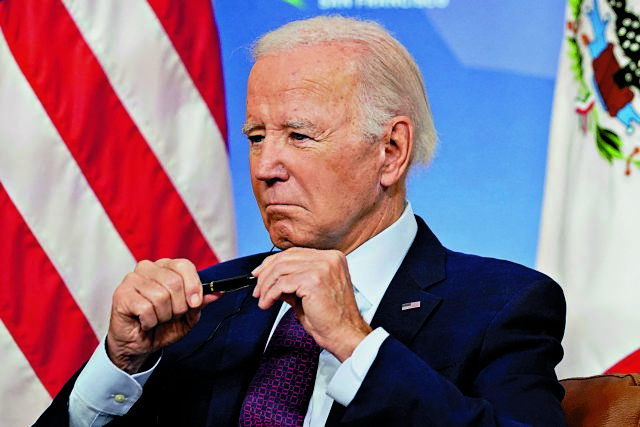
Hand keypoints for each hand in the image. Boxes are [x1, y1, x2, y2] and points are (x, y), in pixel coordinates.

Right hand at [106, 259, 219, 373]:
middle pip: (174, 282)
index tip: (195, 303)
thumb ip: (200, 303)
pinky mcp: (121, 294)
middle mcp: (148, 268)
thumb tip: (217, 293)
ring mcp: (132, 279)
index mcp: (166, 267)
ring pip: (160, 297)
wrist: (140, 345)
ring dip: (163, 316)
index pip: (184, 265)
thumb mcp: (188, 316)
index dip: (193, 285)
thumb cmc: (162, 326)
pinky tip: (144, 322)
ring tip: (156, 319)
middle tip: (171, 315)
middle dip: (179, 307)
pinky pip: (146, 308)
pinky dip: (150, 322)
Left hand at [252, 248, 371, 361]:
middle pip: (285, 258)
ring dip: (266, 286)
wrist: (345, 334)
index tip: (259, 273)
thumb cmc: (331, 318)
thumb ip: (292, 281)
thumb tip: (270, 279)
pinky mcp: (314, 280)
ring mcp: (322, 267)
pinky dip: (270, 294)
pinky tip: (268, 303)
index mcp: (331, 258)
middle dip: (265, 274)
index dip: (272, 262)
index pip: (294, 253)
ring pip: (281, 269)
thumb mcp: (309, 293)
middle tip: (257, 289)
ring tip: (262, 299)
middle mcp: (329, 258)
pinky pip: (282, 283)